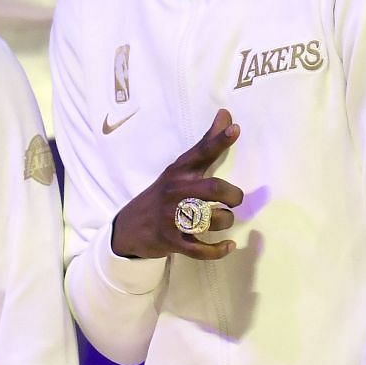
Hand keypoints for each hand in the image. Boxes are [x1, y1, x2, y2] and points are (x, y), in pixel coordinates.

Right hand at [109, 110, 243, 260]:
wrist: (129, 227)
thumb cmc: (163, 195)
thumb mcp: (179, 169)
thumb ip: (205, 145)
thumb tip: (226, 114)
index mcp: (178, 172)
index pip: (200, 153)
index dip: (219, 141)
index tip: (236, 129)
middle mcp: (175, 192)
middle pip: (214, 189)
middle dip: (233, 195)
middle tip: (234, 200)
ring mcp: (172, 217)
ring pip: (213, 220)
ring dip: (225, 221)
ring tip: (223, 219)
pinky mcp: (171, 241)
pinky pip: (202, 249)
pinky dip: (219, 249)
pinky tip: (228, 245)